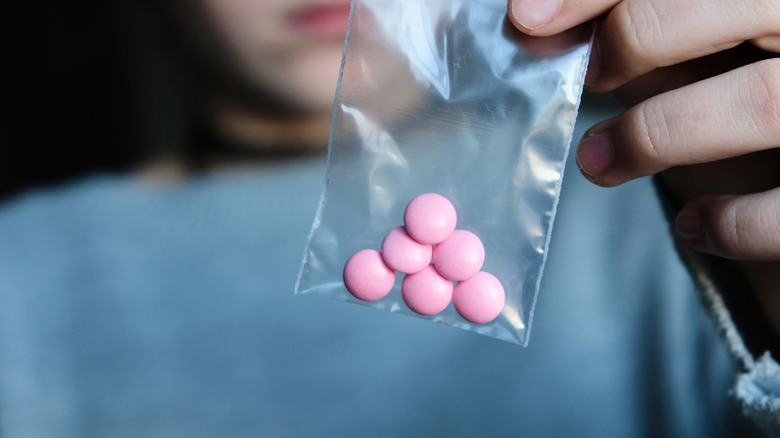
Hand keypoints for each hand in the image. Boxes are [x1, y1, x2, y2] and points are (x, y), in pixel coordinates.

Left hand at [507, 0, 779, 330]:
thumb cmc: (731, 114)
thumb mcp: (690, 60)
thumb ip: (636, 35)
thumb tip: (539, 22)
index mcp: (772, 0)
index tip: (529, 16)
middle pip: (746, 1)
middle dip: (640, 34)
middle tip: (586, 75)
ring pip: (762, 99)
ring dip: (656, 133)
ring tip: (597, 162)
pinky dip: (731, 221)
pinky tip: (694, 226)